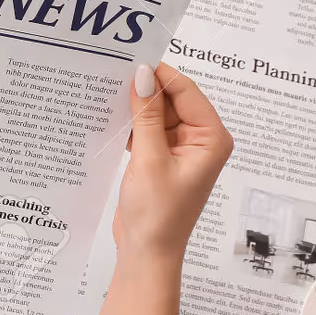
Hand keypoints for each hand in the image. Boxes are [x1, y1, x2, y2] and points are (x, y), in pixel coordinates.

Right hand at [101, 63, 231, 314]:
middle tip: (110, 75)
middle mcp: (200, 140)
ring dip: (134, 108)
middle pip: (172, 100)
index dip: (159, 74)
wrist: (147, 253)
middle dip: (144, 90)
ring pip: (157, 114)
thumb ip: (147, 114)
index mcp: (211, 138)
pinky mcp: (161, 160)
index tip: (128, 61)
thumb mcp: (149, 158)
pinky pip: (148, 131)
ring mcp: (180, 150)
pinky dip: (131, 125)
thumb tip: (142, 74)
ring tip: (104, 95)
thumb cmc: (156, 213)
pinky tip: (108, 119)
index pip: (186, 91)